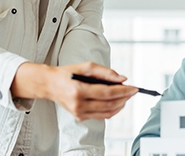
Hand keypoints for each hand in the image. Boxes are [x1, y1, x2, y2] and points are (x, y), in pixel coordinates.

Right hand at [12, 62, 138, 119]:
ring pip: (107, 113)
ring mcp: (78, 113)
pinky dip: (111, 110)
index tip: (134, 88)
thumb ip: (105, 72)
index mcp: (78, 91)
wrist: (50, 85)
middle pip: (109, 104)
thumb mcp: (86, 66)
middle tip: (133, 92)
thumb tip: (122, 79)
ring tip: (126, 97)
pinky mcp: (80, 117)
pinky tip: (116, 102)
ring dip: (120, 105)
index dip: (123, 91)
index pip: (107, 93)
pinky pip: (101, 116)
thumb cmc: (67, 74)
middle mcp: (78, 105)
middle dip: (124, 98)